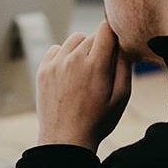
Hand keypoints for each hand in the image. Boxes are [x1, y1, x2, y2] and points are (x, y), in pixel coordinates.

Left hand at [35, 20, 132, 151]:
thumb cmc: (97, 121)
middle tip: (102, 70)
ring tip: (86, 71)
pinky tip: (69, 73)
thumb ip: (124, 66)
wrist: (65, 139)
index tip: (117, 42)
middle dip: (100, 47)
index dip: (114, 32)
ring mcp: (55, 64)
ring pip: (74, 40)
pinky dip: (64, 55)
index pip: (106, 29)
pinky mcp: (42, 70)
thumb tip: (123, 43)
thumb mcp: (121, 97)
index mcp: (96, 65)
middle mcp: (73, 59)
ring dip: (82, 49)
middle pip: (91, 36)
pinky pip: (56, 49)